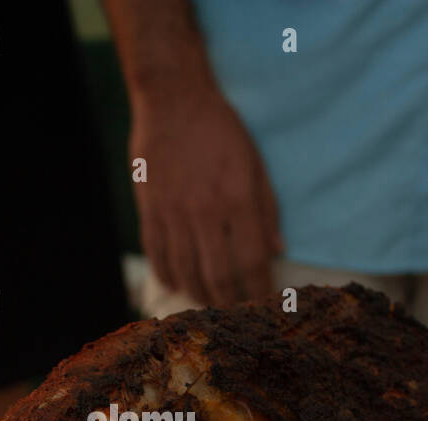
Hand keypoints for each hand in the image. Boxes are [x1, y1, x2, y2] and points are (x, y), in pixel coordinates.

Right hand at [130, 87, 281, 305]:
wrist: (173, 100)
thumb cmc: (221, 129)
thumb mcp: (255, 164)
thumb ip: (267, 210)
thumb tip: (277, 251)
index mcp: (237, 200)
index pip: (251, 261)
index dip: (257, 290)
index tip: (263, 305)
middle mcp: (205, 212)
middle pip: (218, 275)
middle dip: (229, 302)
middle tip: (235, 314)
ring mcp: (174, 213)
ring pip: (186, 271)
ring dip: (199, 294)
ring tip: (208, 302)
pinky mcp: (150, 209)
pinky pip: (157, 254)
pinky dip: (168, 275)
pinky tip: (176, 283)